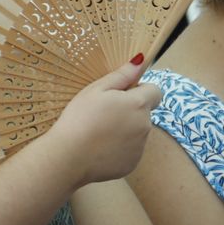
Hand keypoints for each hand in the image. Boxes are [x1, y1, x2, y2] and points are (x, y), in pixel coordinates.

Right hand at [43, 57, 162, 186]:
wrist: (67, 158)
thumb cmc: (79, 119)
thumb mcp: (96, 90)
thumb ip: (122, 75)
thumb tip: (141, 60)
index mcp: (137, 105)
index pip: (155, 92)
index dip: (140, 91)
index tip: (121, 95)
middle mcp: (145, 126)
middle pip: (144, 112)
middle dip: (129, 111)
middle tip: (103, 115)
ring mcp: (140, 147)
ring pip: (137, 132)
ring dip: (125, 130)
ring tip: (99, 134)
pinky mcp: (132, 164)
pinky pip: (130, 151)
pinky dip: (119, 148)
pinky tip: (100, 149)